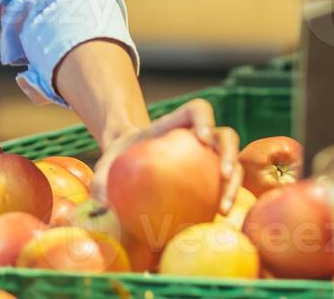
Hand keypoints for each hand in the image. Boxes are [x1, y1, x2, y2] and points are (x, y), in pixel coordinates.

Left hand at [90, 98, 242, 214]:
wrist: (130, 164)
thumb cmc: (119, 158)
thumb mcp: (107, 163)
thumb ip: (101, 180)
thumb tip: (99, 206)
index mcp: (176, 124)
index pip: (198, 110)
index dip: (205, 119)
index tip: (201, 139)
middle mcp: (200, 138)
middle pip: (226, 136)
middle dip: (229, 154)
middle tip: (223, 175)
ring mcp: (209, 158)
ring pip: (234, 164)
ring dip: (235, 183)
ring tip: (222, 208)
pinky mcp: (211, 178)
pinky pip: (224, 188)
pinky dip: (224, 202)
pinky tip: (212, 223)